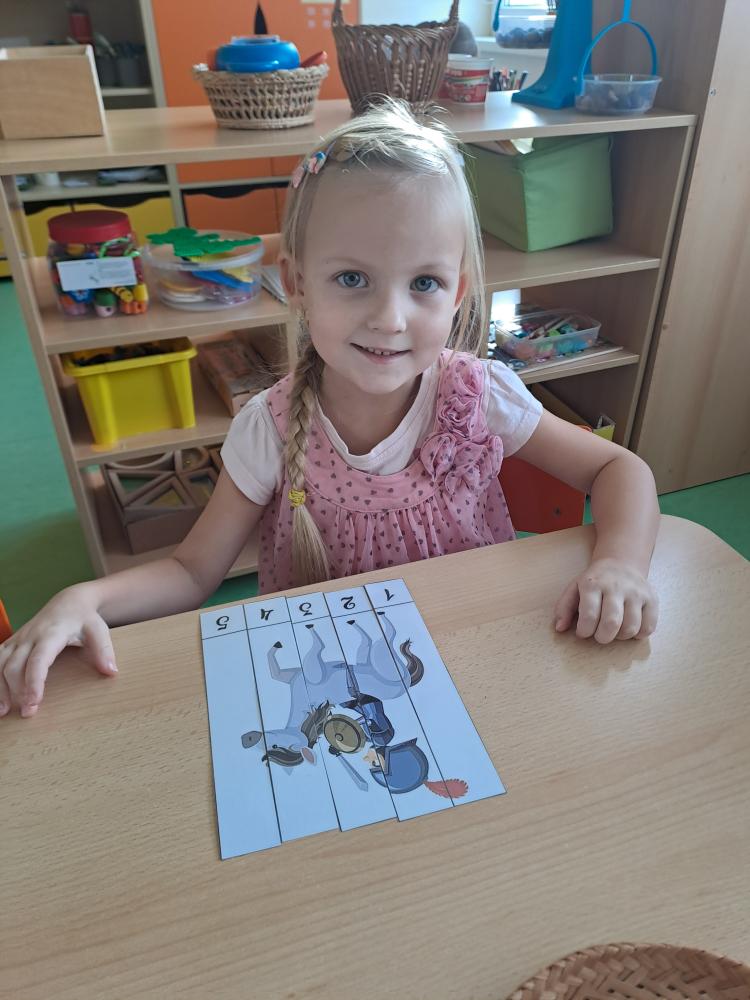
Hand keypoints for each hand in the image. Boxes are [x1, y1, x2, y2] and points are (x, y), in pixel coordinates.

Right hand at [0, 587, 117, 718]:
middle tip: (28, 713)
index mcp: (51, 633)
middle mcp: (30, 636)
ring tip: (3, 711)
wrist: (69, 602)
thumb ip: (104, 650)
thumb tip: (111, 672)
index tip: (34, 702)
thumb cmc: (84, 619)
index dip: (34, 682)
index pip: (38, 660)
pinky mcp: (12, 643)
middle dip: (17, 690)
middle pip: (14, 665)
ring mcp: (18, 639)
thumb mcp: (100, 630)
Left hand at [553, 557, 657, 643]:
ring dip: (620, 637)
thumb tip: (559, 628)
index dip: (584, 631)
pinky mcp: (652, 599)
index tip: (583, 632)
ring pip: (631, 628)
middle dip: (602, 637)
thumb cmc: (594, 581)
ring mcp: (636, 592)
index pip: (589, 615)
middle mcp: (616, 587)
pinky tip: (629, 628)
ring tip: (614, 630)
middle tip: (599, 635)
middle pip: (611, 624)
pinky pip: (649, 627)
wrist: (622, 563)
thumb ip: (564, 608)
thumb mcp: (574, 588)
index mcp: (593, 584)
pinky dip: (638, 635)